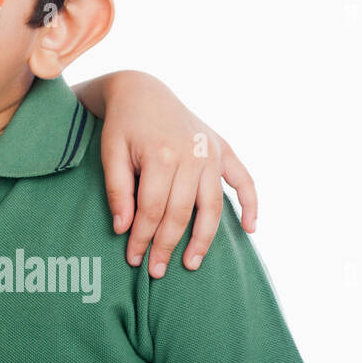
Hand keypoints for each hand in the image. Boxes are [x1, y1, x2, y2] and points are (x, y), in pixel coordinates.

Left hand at [98, 71, 257, 276]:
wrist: (142, 91)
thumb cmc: (122, 126)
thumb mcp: (110, 153)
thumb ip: (117, 191)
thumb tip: (122, 228)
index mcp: (160, 155)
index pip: (152, 209)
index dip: (142, 237)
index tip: (134, 259)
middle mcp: (191, 155)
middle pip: (181, 212)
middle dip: (168, 245)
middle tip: (157, 271)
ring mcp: (210, 152)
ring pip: (212, 205)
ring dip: (204, 237)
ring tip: (192, 263)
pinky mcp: (223, 148)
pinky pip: (244, 179)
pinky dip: (251, 204)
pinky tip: (251, 229)